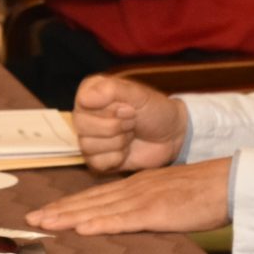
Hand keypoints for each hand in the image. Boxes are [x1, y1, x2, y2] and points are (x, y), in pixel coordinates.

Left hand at [24, 158, 231, 235]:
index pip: (95, 195)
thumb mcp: (165, 196)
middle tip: (31, 219)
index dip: (68, 204)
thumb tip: (125, 218)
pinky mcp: (155, 211)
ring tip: (45, 223)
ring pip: (98, 209)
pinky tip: (82, 228)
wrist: (227, 182)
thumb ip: (144, 206)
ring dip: (69, 217)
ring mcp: (143, 198)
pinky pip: (123, 219)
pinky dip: (100, 224)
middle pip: (89, 201)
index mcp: (135, 185)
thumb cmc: (201, 194)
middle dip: (59, 210)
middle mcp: (133, 188)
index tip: (46, 212)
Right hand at [69, 75, 189, 171]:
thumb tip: (84, 98)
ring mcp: (89, 137)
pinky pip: (96, 163)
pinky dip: (116, 158)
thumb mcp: (137, 94)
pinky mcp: (96, 159)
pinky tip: (126, 150)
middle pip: (82, 126)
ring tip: (130, 134)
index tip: (128, 107)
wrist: (171, 135)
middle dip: (114, 127)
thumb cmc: (154, 109)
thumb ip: (111, 90)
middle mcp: (84, 114)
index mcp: (91, 91)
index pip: (83, 102)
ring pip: (88, 146)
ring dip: (117, 142)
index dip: (107, 109)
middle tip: (132, 122)